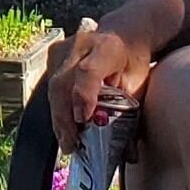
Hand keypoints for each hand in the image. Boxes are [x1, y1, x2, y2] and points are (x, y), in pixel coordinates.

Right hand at [49, 22, 150, 150]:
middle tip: (70, 144)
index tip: (83, 120)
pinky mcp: (54, 54)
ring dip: (58, 117)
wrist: (124, 35)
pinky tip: (63, 127)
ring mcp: (64, 47)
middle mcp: (81, 44)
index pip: (89, 72)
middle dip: (64, 117)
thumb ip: (129, 114)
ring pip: (53, 86)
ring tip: (66, 141)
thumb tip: (127, 154)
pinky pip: (51, 85)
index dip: (83, 96)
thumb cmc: (132, 63)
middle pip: (63, 83)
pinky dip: (57, 107)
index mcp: (107, 48)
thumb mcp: (138, 85)